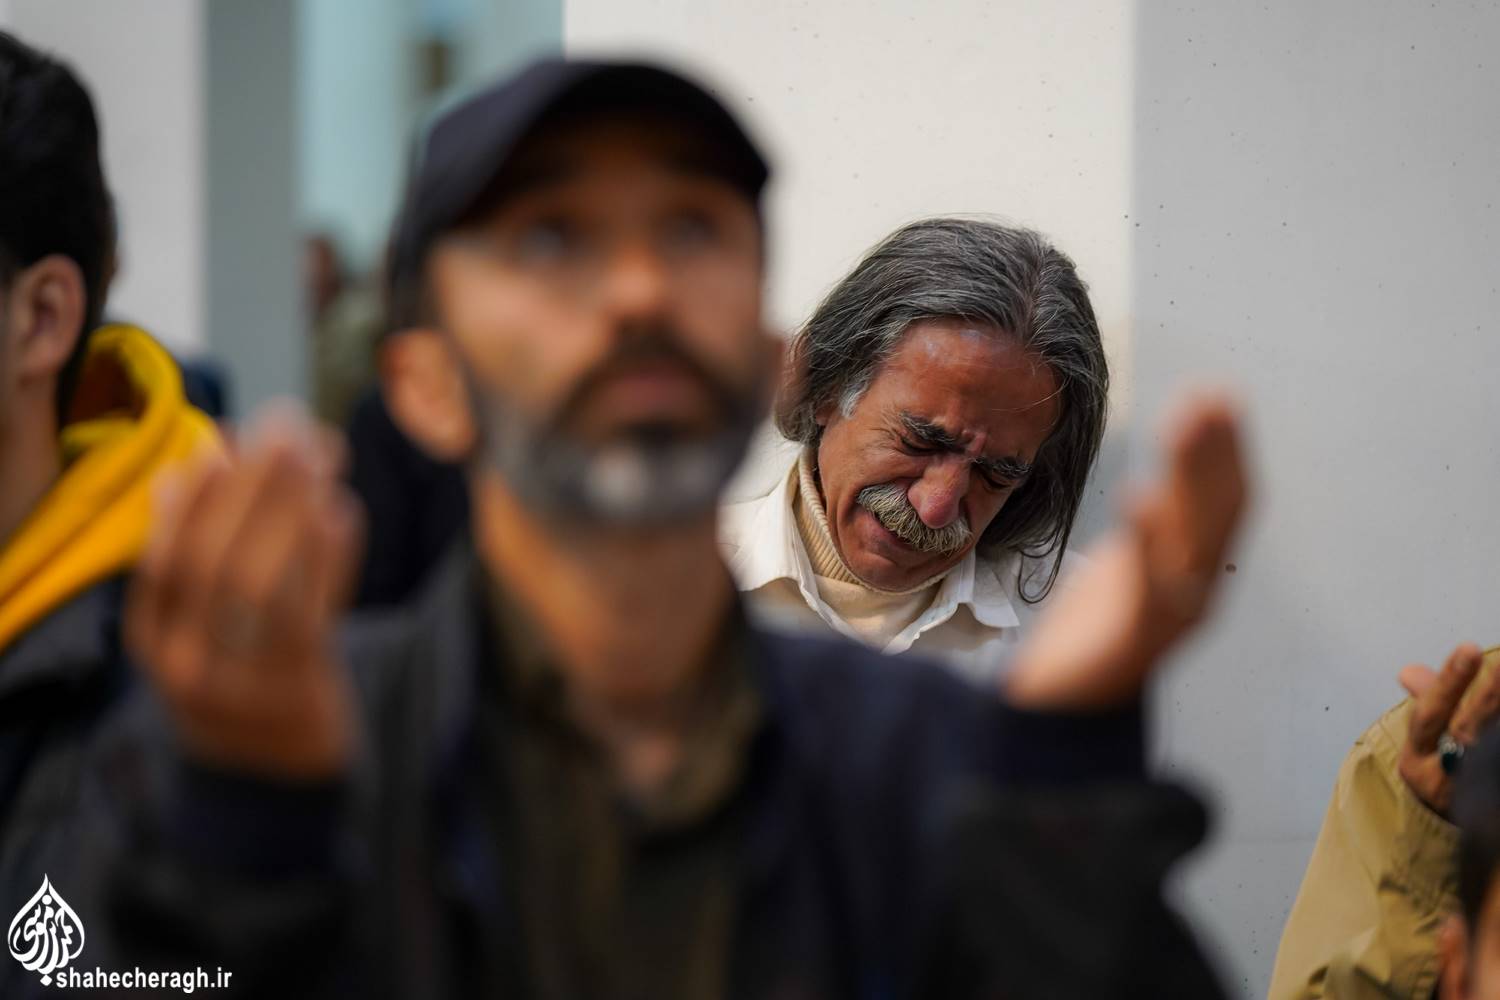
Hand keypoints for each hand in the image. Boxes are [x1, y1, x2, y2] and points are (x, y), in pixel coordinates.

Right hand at [126, 407, 363, 778]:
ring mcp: (244, 683)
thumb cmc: (240, 669)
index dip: (190, 500)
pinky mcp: (300, 687)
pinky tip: (341, 510)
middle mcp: (188, 668)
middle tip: (286, 424)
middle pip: (212, 565)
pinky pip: (311, 613)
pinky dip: (327, 556)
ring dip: (292, 509)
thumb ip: (204, 550)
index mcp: (154, 645)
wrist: (274, 771)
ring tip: (320, 453)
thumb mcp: (202, 624)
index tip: (217, 443)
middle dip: (250, 486)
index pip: (163, 565)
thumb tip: (210, 453)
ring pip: (261, 586)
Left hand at [1005, 392, 1249, 710]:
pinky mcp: (1133, 640)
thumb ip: (1151, 530)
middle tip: (1211, 394)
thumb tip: (1163, 481)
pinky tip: (1137, 499)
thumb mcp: (1127, 568)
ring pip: (1191, 538)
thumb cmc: (1094, 633)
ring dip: (1190, 476)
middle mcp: (1194, 591)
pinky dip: (1146, 540)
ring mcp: (1169, 617)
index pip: (1224, 501)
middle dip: (1216, 451)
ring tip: (1181, 424)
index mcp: (1193, 571)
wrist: (1062, 708)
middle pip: (1216, 511)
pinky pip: (1147, 584)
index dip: (1227, 449)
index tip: (1219, 396)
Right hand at [1397, 643, 1493, 817]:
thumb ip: (1430, 701)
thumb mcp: (1427, 741)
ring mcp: (1470, 793)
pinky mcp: (1489, 803)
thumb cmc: (1444, 773)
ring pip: (1490, 751)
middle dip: (1487, 699)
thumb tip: (1409, 672)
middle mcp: (1442, 777)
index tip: (1469, 649)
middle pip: (1467, 731)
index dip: (1449, 683)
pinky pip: (1497, 767)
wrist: (1463, 834)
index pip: (1430, 715)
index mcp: (1417, 758)